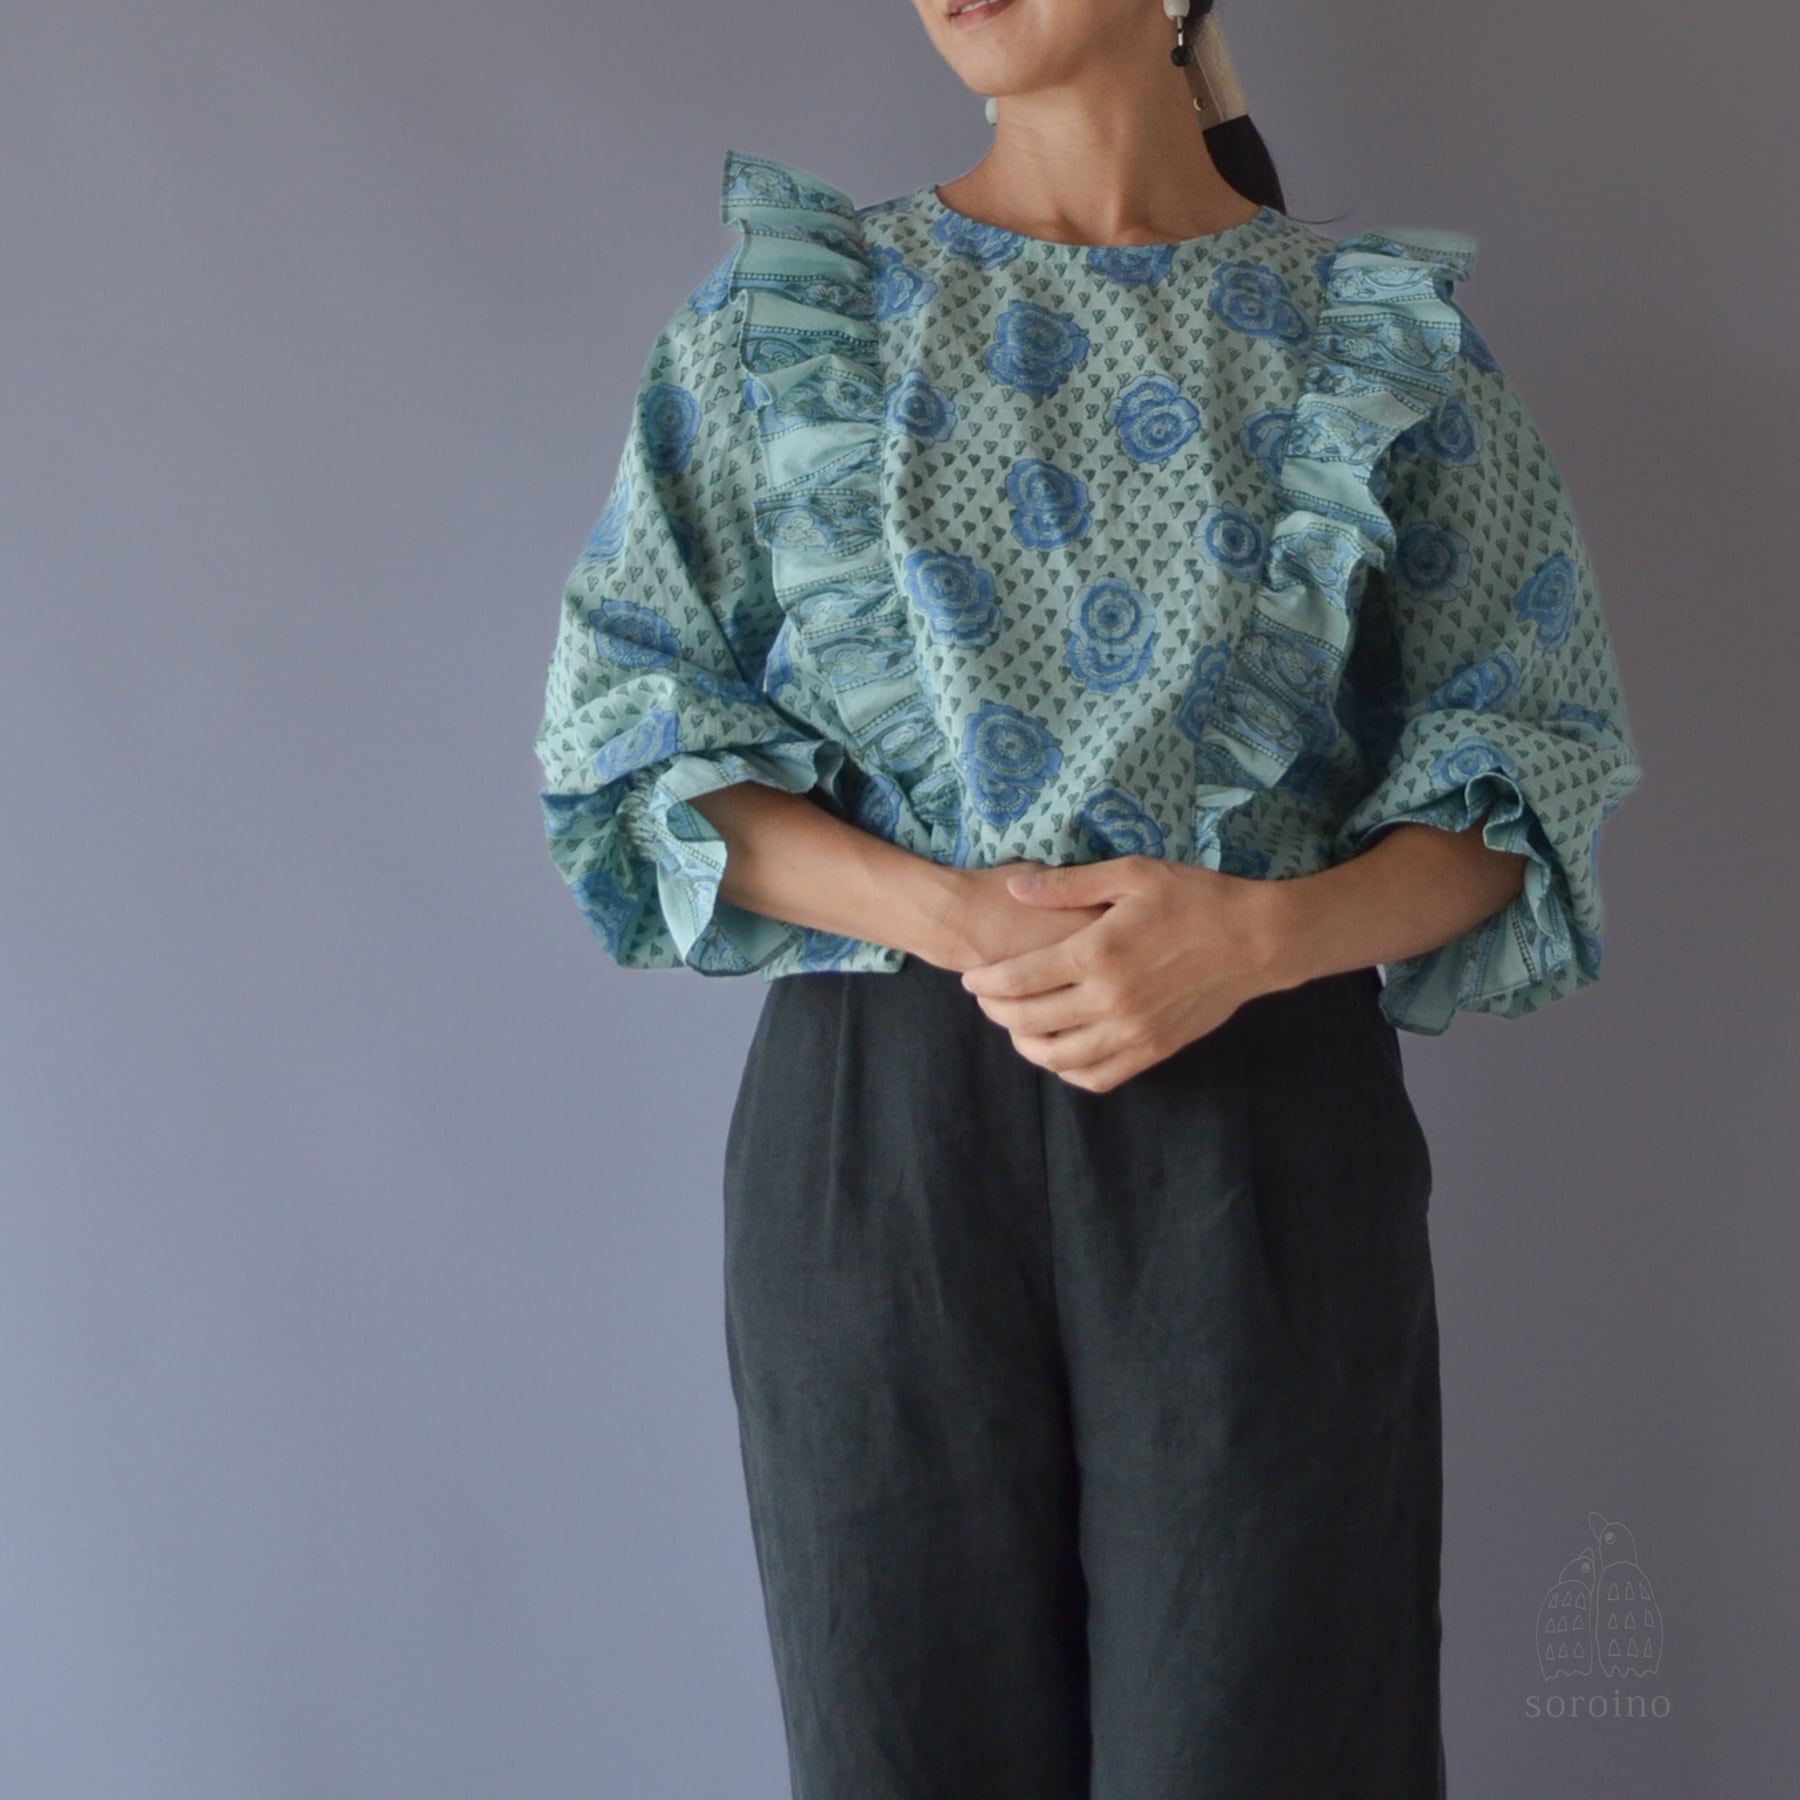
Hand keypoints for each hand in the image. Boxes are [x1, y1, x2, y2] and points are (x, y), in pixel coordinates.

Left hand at [957, 855, 1286, 1092]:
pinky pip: (1097, 1077)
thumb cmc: (1194, 897)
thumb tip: (1013, 889)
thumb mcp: (1131, 874)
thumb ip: (1067, 885)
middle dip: (997, 1012)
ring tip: (1017, 1026)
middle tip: (988, 999)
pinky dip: (1068, 1070)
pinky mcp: (1153, 1051)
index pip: (1020, 979)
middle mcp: (1110, 1000)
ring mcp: (1132, 1032)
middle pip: (1029, 1021)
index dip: (987, 983)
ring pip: (1058, 1057)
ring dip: (1026, 1045)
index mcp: (1098, 953)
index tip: (972, 979)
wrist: (1257, 940)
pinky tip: (1060, 1050)